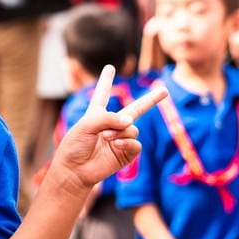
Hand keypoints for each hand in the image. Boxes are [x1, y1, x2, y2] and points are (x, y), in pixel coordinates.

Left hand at [51, 65, 166, 190]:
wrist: (75, 171)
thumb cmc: (74, 146)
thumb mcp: (86, 125)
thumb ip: (107, 118)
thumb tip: (130, 123)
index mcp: (97, 115)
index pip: (103, 94)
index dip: (106, 80)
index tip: (110, 67)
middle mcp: (111, 125)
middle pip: (135, 110)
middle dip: (151, 100)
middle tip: (164, 90)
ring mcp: (120, 139)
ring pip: (132, 128)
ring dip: (120, 131)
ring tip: (106, 137)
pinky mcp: (126, 153)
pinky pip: (136, 143)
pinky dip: (127, 142)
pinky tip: (116, 145)